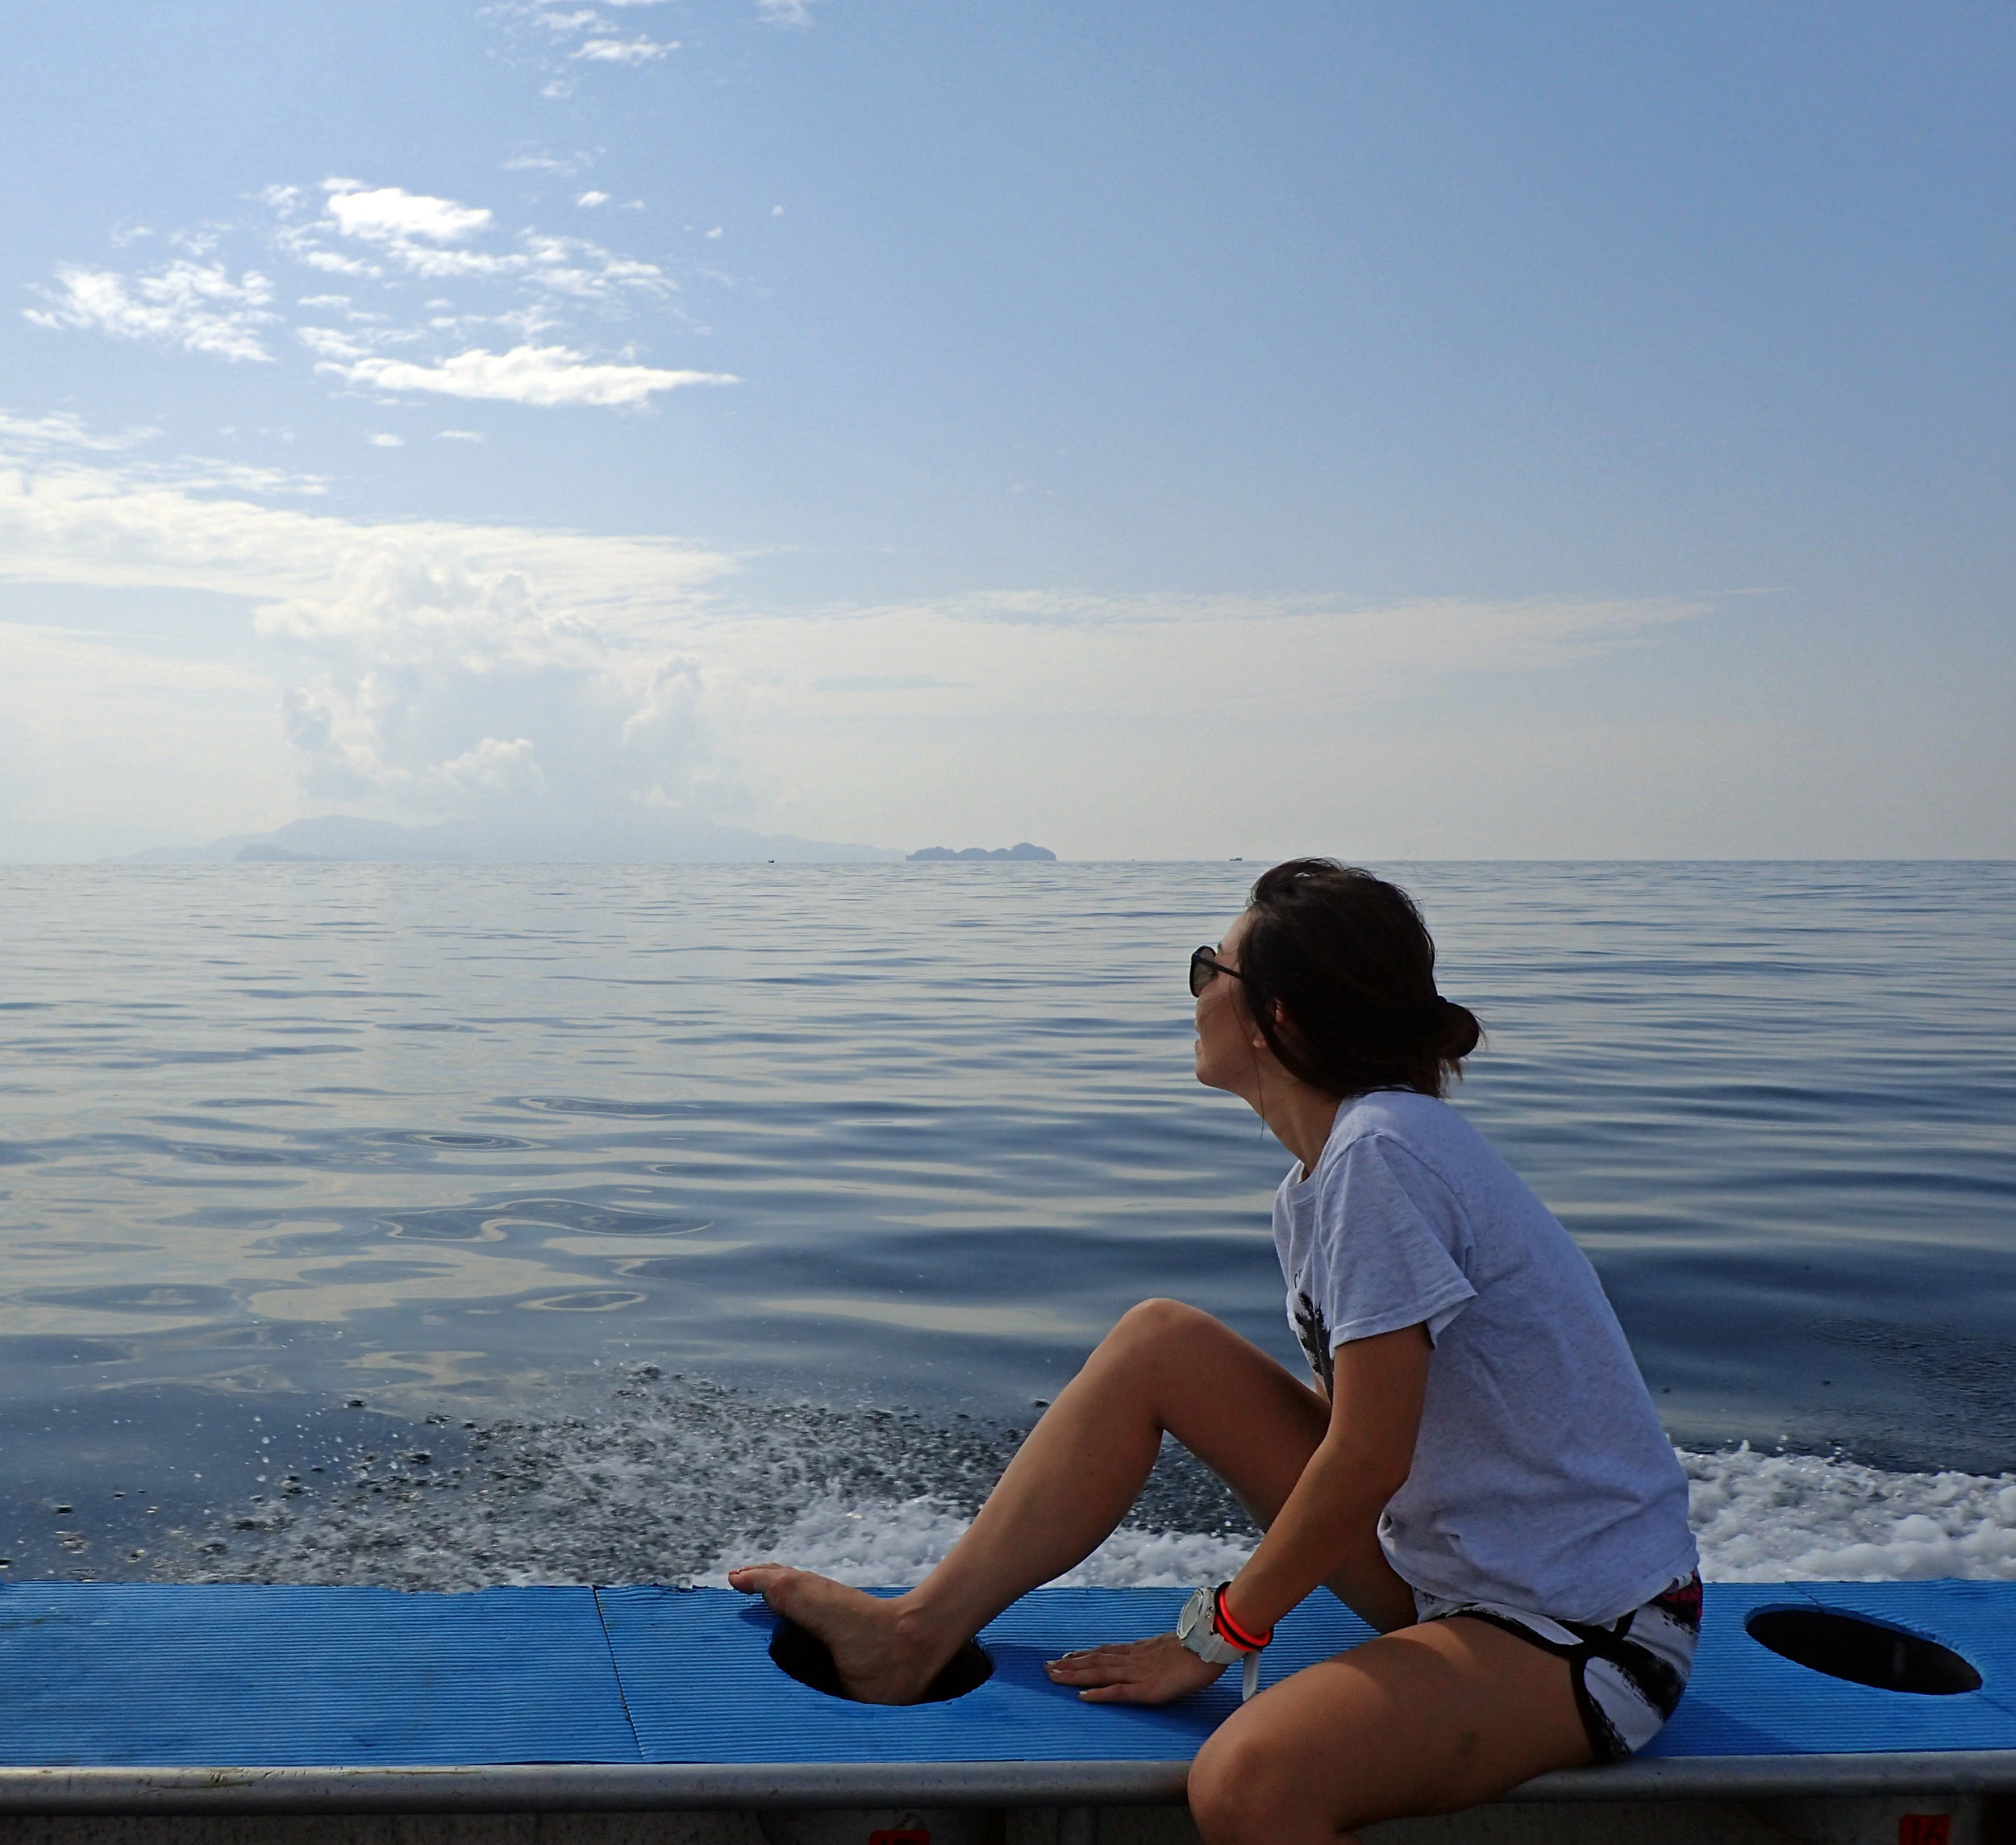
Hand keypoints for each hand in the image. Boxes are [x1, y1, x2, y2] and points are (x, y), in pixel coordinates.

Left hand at [1044, 1631, 1227, 1703]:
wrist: (1211, 1643)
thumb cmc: (1198, 1646)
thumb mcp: (1171, 1646)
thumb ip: (1156, 1652)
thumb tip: (1151, 1657)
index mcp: (1139, 1649)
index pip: (1105, 1651)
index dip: (1083, 1654)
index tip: (1064, 1656)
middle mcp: (1133, 1658)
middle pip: (1095, 1661)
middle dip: (1069, 1665)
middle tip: (1045, 1668)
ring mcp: (1138, 1673)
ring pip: (1099, 1674)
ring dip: (1074, 1675)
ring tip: (1052, 1677)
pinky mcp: (1147, 1689)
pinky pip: (1118, 1692)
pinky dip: (1099, 1694)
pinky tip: (1081, 1696)